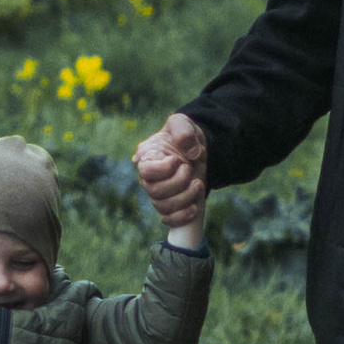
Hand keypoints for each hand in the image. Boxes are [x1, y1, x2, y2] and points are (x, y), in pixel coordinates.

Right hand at [135, 111, 209, 227]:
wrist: (197, 151)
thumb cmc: (185, 136)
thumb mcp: (183, 123)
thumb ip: (183, 130)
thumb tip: (191, 152)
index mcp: (147, 157)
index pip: (145, 171)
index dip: (163, 169)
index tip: (177, 160)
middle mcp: (149, 178)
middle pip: (155, 192)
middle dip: (179, 183)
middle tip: (190, 169)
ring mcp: (158, 194)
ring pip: (163, 207)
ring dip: (185, 198)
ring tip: (198, 184)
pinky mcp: (169, 206)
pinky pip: (168, 220)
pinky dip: (182, 216)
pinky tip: (194, 207)